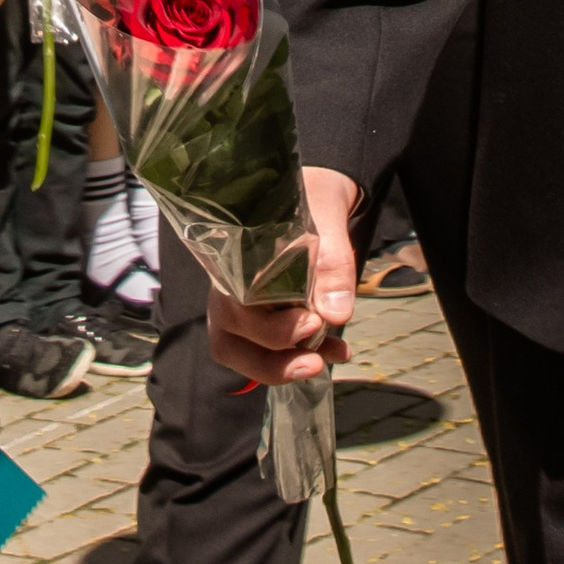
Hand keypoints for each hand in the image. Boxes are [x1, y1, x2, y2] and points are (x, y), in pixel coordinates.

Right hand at [209, 167, 358, 383]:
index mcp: (233, 259)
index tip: (314, 323)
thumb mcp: (328, 226)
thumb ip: (331, 267)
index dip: (271, 329)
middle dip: (273, 360)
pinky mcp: (257, 319)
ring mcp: (236, 306)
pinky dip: (294, 359)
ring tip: (323, 364)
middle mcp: (226, 286)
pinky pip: (262, 351)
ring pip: (239, 352)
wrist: (318, 196)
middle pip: (230, 340)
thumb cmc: (312, 206)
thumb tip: (336, 315)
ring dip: (280, 368)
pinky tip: (335, 352)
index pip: (235, 307)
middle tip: (316, 361)